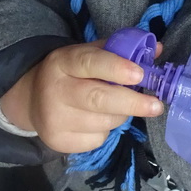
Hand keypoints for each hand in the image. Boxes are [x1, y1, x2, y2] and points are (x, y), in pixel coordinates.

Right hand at [0, 40, 163, 153]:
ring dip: (122, 115)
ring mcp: (55, 119)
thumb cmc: (71, 74)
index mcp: (63, 62)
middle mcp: (55, 90)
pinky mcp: (59, 142)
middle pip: (98, 99)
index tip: (140, 74)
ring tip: (119, 107)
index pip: (90, 63)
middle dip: (132, 102)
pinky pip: (98, 139)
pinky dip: (107, 130)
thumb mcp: (87, 55)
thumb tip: (157, 49)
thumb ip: (120, 50)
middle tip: (156, 106)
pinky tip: (97, 121)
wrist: (32, 101)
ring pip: (104, 122)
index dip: (116, 68)